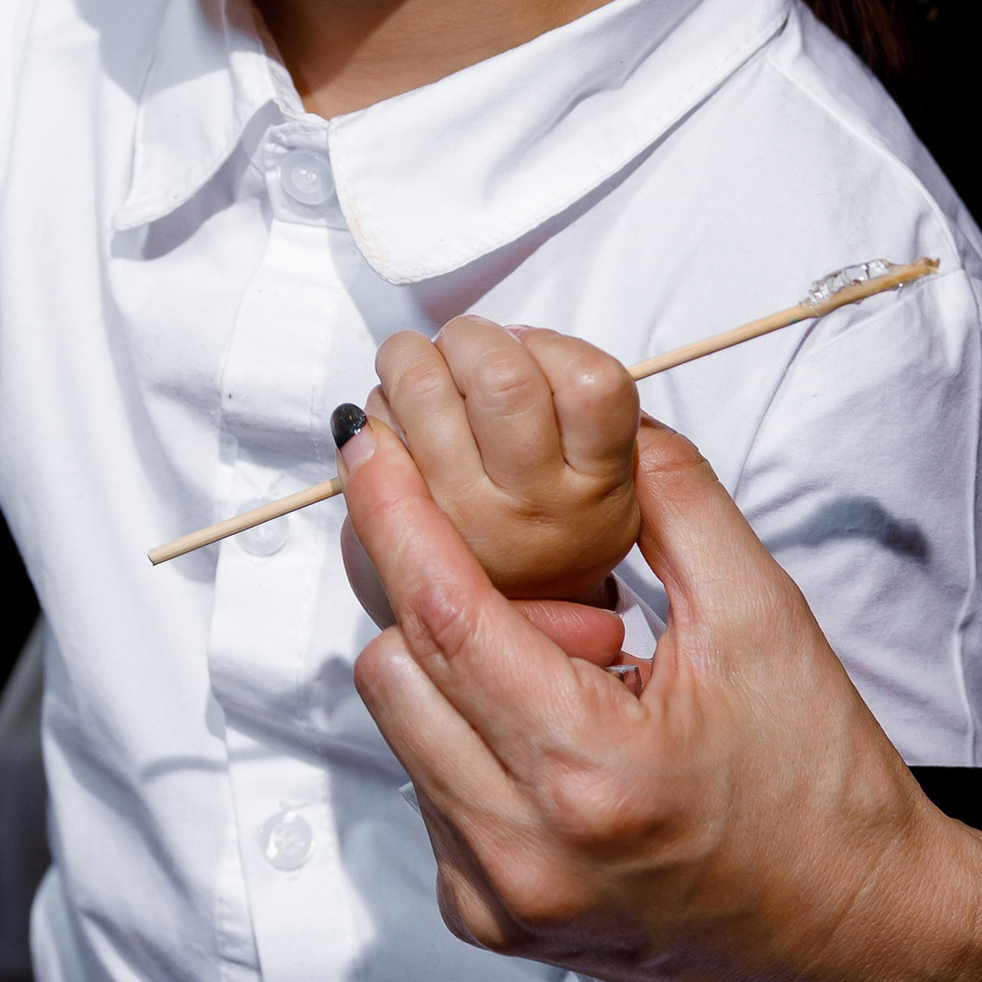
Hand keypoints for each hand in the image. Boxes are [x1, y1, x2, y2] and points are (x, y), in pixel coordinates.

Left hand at [340, 413, 981, 981]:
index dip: (394, 516)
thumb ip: (671, 498)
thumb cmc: (822, 787)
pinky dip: (470, 745)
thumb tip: (598, 414)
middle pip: (396, 670)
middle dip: (445, 602)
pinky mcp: (494, 923)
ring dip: (458, 677)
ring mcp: (503, 899)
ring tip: (583, 685)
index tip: (369, 449)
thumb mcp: (765, 618)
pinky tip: (563, 749)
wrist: (856, 932)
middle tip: (572, 609)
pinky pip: (429, 793)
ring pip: (402, 730)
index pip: (444, 614)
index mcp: (593, 769)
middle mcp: (528, 849)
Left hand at [346, 320, 640, 614]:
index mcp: (602, 489)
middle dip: (473, 340)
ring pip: (426, 388)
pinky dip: (375, 407)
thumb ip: (594, 413)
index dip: (551, 347)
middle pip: (503, 377)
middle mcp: (537, 511)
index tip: (530, 356)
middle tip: (464, 354)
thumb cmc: (541, 532)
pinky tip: (391, 425)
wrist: (488, 641)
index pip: (593, 384)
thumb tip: (524, 340)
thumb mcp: (606, 482)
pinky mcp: (399, 528)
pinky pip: (375, 429)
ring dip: (411, 360)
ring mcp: (465, 521)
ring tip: (418, 378)